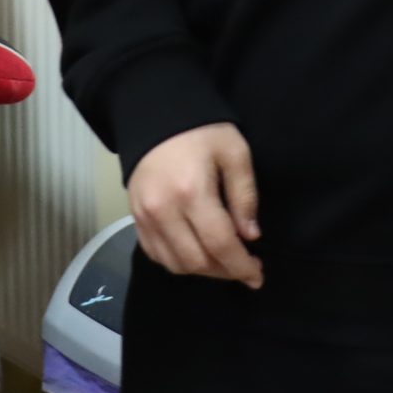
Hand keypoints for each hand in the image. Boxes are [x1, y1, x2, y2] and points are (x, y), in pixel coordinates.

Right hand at [127, 122, 262, 288]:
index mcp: (191, 192)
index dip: (241, 266)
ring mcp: (144, 217)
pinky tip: (197, 253)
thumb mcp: (234, 153)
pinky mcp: (134, 218)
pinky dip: (179, 262)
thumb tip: (250, 236)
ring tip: (223, 262)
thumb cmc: (202, 131)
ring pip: (175, 264)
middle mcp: (163, 210)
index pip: (219, 244)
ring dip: (203, 271)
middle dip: (225, 271)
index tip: (257, 276)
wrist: (156, 116)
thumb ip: (244, 195)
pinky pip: (156, 255)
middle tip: (245, 267)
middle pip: (196, 261)